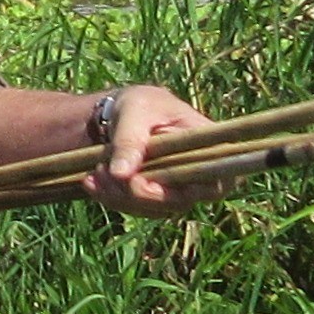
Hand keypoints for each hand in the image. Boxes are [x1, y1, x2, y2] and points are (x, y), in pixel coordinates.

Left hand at [83, 87, 230, 212]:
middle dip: (142, 192)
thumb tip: (122, 175)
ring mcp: (175, 189)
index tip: (158, 180)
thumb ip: (130, 140)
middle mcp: (196, 173)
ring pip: (154, 208)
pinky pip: (135, 209)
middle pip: (181, 200)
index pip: (223, 177)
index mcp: (206, 145)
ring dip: (121, 195)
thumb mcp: (134, 110)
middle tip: (109, 173)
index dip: (203, 188)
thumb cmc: (137, 104)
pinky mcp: (153, 199)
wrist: (113, 115)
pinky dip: (111, 197)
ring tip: (96, 170)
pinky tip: (90, 181)